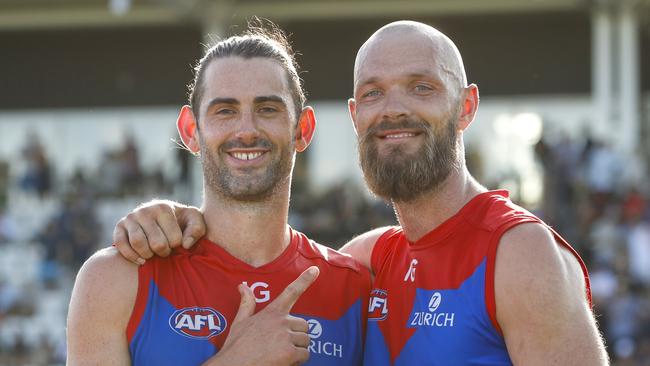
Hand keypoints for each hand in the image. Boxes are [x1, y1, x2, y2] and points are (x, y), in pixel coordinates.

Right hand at [112, 200, 205, 263]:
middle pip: (156, 243)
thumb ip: (197, 229)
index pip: (174, 238)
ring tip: (154, 254)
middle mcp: (145, 211)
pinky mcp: (119, 227)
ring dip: (148, 255)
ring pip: (137, 243)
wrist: (160, 217)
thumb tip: (186, 245)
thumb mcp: (194, 220)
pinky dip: (131, 256)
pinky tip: (141, 260)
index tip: (177, 244)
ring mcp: (130, 218)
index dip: (177, 246)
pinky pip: (120, 245)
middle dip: (164, 252)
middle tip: (165, 251)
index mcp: (164, 208)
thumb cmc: (180, 220)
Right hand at [203, 266, 319, 365]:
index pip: (291, 292)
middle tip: (282, 345)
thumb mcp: (240, 322)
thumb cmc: (236, 346)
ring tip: (281, 354)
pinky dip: (298, 361)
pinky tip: (285, 361)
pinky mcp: (290, 351)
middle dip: (297, 336)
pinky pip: (305, 355)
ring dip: (298, 349)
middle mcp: (281, 321)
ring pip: (305, 341)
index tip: (315, 270)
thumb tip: (242, 286)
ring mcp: (286, 336)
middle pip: (304, 325)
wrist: (233, 365)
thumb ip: (247, 303)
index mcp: (272, 312)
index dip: (304, 280)